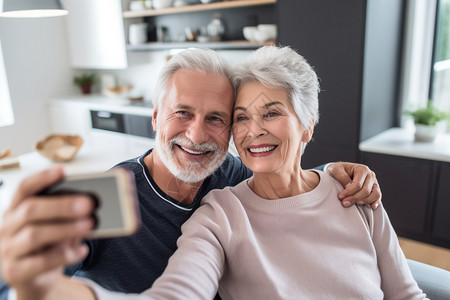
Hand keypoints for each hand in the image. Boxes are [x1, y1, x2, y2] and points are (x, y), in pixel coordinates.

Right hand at [0, 167, 94, 299]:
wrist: (37, 281)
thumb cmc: (48, 246)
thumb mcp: (56, 226)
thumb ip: (67, 214)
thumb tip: (92, 201)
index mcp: (16, 210)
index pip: (24, 189)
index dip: (42, 178)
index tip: (62, 170)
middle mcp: (8, 227)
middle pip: (30, 209)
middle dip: (61, 205)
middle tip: (88, 204)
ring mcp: (8, 250)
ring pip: (34, 235)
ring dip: (65, 228)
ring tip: (89, 225)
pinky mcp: (16, 271)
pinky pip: (40, 262)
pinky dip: (64, 255)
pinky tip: (82, 250)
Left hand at [326, 162, 381, 209]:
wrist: (339, 171)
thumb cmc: (337, 170)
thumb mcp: (335, 169)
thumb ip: (342, 177)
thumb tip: (348, 186)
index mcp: (362, 169)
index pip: (358, 184)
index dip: (349, 192)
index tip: (340, 197)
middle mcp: (370, 175)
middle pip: (366, 190)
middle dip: (354, 198)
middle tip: (344, 203)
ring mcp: (374, 183)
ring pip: (375, 194)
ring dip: (364, 201)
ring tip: (354, 204)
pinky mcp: (374, 190)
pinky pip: (378, 197)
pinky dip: (376, 202)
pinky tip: (371, 207)